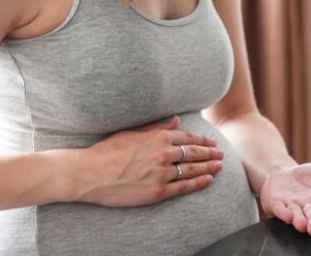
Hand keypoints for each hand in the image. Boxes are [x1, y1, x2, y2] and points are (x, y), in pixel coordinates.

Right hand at [73, 116, 223, 206]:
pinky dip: (199, 183)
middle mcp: (163, 154)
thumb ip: (156, 127)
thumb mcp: (132, 132)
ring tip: (219, 165)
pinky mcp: (158, 191)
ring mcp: (162, 173)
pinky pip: (184, 186)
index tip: (211, 141)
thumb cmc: (106, 151)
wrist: (90, 173)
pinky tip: (208, 180)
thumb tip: (175, 120)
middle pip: (194, 152)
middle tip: (221, 153)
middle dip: (210, 152)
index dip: (202, 140)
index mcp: (157, 137)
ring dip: (209, 166)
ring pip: (192, 169)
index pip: (187, 137)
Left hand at [260, 163, 310, 236]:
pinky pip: (280, 210)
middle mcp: (308, 207)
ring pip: (297, 216)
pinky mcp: (277, 204)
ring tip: (301, 224)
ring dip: (299, 221)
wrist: (286, 174)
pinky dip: (283, 213)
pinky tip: (287, 215)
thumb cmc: (309, 176)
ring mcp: (292, 206)